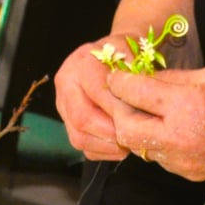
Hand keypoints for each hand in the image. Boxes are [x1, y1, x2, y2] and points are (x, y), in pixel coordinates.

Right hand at [55, 35, 133, 159]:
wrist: (113, 53)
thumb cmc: (128, 56)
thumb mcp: (135, 56)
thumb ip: (136, 77)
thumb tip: (141, 100)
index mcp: (82, 63)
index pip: (96, 92)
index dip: (119, 110)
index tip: (141, 120)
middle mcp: (66, 82)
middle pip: (82, 118)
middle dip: (111, 133)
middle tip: (133, 138)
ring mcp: (63, 103)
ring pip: (78, 136)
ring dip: (106, 146)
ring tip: (128, 143)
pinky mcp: (66, 120)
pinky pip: (81, 145)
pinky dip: (102, 151)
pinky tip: (119, 146)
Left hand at [103, 66, 204, 181]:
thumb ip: (171, 79)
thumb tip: (140, 76)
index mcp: (187, 107)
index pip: (133, 93)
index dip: (119, 80)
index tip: (117, 74)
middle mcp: (181, 138)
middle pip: (125, 129)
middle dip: (120, 110)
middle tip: (126, 95)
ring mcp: (184, 161)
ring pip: (140, 146)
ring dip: (137, 127)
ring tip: (148, 109)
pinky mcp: (190, 173)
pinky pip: (160, 156)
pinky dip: (156, 140)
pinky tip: (169, 125)